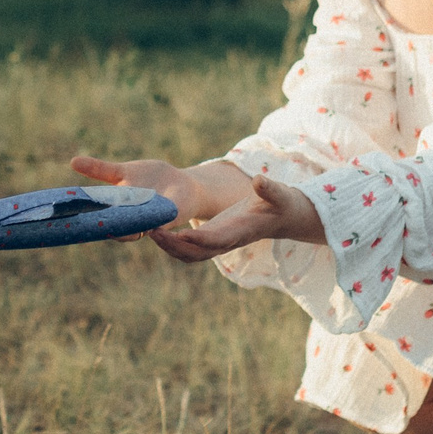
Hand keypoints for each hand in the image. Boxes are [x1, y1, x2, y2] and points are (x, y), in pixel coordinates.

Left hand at [70, 155, 211, 220]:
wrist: (184, 188)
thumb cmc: (179, 206)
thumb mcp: (173, 213)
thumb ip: (165, 219)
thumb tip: (154, 228)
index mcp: (135, 222)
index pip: (118, 229)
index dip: (108, 229)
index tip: (99, 228)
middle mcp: (125, 209)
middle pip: (103, 213)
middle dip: (87, 215)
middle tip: (70, 214)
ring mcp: (122, 193)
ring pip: (100, 194)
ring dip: (84, 195)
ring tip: (66, 195)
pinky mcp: (122, 175)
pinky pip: (106, 171)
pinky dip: (91, 166)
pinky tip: (76, 162)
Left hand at [149, 175, 323, 264]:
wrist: (283, 216)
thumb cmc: (281, 204)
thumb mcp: (279, 194)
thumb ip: (270, 189)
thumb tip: (259, 179)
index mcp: (241, 232)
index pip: (217, 240)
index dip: (198, 239)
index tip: (180, 234)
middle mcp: (228, 242)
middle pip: (197, 253)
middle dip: (174, 246)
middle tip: (153, 232)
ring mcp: (219, 242)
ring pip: (190, 254)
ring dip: (169, 246)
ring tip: (149, 231)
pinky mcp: (213, 237)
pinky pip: (189, 246)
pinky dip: (173, 243)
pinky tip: (159, 228)